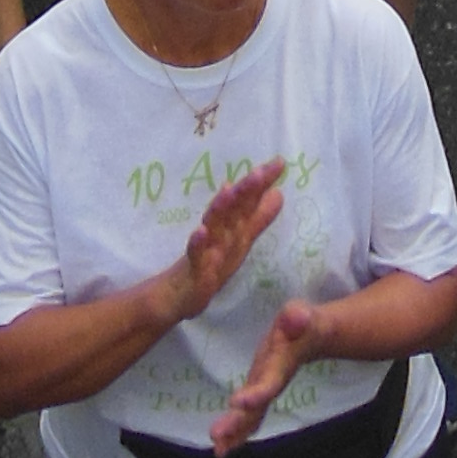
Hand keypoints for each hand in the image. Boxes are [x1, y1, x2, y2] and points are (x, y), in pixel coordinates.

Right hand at [165, 160, 287, 328]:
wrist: (177, 295)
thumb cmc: (210, 263)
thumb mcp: (239, 241)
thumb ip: (258, 219)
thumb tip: (279, 193)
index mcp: (232, 226)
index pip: (248, 200)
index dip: (262, 182)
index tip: (279, 162)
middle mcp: (219, 232)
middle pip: (233, 208)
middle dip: (245, 190)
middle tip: (259, 172)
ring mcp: (204, 249)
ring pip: (213, 226)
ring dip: (220, 208)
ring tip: (229, 190)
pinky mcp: (192, 269)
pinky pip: (195, 256)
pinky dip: (197, 243)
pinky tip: (200, 232)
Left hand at [210, 293, 336, 456]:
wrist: (312, 336)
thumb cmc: (305, 323)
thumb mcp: (302, 314)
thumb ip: (298, 317)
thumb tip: (299, 316)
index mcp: (281, 365)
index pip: (269, 383)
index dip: (256, 394)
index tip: (237, 402)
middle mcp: (272, 383)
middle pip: (257, 408)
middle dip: (238, 424)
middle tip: (218, 439)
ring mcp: (265, 389)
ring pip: (251, 417)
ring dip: (235, 433)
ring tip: (219, 450)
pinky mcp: (257, 388)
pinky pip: (248, 414)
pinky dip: (235, 430)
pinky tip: (222, 444)